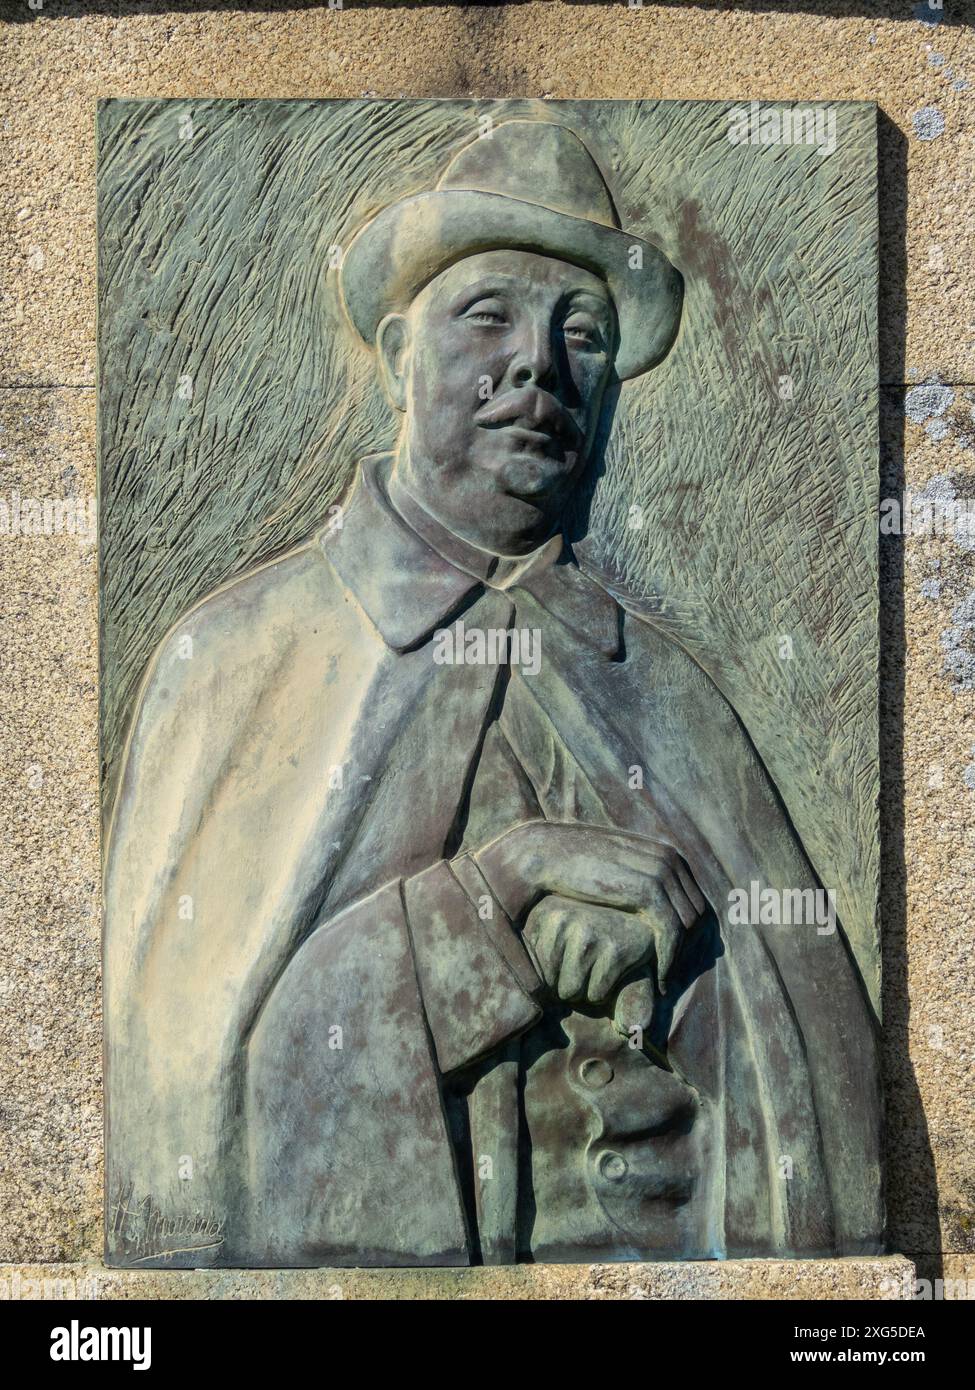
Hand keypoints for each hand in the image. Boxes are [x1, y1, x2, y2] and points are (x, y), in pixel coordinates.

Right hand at [473, 821, 707, 998]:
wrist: (542, 852)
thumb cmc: (570, 866)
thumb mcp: (610, 867)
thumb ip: (632, 878)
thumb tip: (654, 897)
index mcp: (663, 852)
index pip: (693, 896)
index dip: (688, 929)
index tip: (672, 955)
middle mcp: (667, 858)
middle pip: (698, 909)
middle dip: (689, 943)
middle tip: (671, 971)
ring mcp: (658, 871)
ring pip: (689, 922)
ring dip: (680, 954)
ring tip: (664, 978)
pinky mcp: (644, 888)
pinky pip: (672, 930)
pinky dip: (670, 957)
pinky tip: (658, 977)